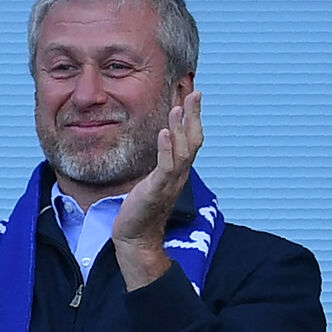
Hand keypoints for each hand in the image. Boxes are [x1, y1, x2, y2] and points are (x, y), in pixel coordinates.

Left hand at [112, 91, 203, 290]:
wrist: (136, 238)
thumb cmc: (141, 209)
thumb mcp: (153, 181)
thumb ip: (160, 164)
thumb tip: (160, 147)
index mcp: (178, 171)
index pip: (191, 140)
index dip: (193, 118)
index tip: (192, 96)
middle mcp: (179, 175)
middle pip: (194, 141)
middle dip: (195, 116)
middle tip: (196, 92)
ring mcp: (170, 183)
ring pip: (183, 151)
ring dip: (181, 128)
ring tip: (179, 107)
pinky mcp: (156, 191)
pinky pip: (165, 167)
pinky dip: (166, 149)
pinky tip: (163, 132)